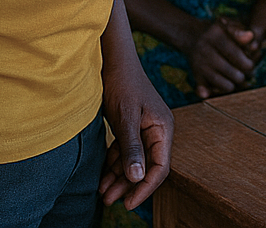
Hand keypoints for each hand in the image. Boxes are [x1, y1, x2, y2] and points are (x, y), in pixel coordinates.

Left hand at [99, 59, 173, 209]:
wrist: (113, 61)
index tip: (128, 204)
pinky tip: (103, 176)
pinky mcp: (131, 126)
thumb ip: (132, 149)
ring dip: (119, 178)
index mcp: (163, 127)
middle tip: (108, 201)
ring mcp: (144, 128)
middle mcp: (157, 130)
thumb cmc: (123, 85)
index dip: (146, 187)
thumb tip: (138, 178)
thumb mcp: (126, 118)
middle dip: (128, 185)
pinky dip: (115, 164)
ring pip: (134, 161)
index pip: (160, 166)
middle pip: (147, 166)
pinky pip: (125, 152)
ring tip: (102, 193)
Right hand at [188, 16, 260, 97]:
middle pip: (228, 69)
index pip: (232, 52)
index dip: (245, 61)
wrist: (194, 36)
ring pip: (220, 82)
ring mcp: (198, 63)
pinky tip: (226, 86)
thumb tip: (250, 37)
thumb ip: (241, 31)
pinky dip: (217, 92)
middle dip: (242, 75)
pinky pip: (206, 90)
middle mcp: (204, 49)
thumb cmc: (221, 31)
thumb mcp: (230, 25)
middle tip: (249, 74)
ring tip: (240, 80)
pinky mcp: (195, 75)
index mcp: (215, 35)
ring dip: (233, 85)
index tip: (252, 65)